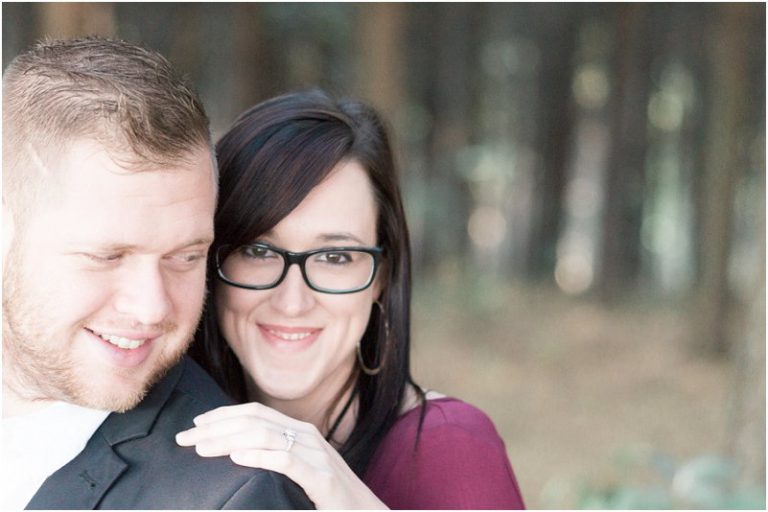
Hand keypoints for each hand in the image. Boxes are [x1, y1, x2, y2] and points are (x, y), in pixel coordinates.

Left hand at [176, 402, 387, 509]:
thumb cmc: (327, 497)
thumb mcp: (300, 469)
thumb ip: (276, 455)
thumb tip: (236, 452)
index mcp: (299, 431)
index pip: (253, 412)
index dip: (221, 415)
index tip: (194, 425)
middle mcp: (306, 436)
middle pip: (253, 421)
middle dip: (215, 427)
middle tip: (184, 438)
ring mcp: (315, 455)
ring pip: (265, 436)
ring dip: (227, 440)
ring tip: (201, 448)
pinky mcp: (321, 478)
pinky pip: (285, 461)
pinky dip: (258, 457)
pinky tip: (236, 459)